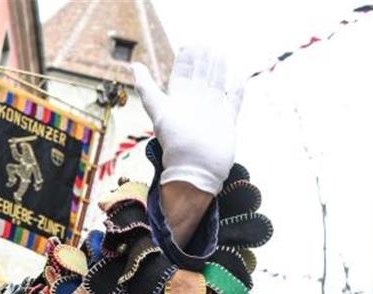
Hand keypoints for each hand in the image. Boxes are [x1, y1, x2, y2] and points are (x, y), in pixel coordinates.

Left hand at [131, 46, 243, 195]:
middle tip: (205, 44)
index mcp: (179, 101)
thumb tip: (133, 65)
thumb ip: (146, 88)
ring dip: (219, 70)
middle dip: (202, 61)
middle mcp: (195, 105)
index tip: (188, 44)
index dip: (185, 60)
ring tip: (220, 54)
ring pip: (216, 85)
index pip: (182, 75)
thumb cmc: (176, 143)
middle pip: (200, 77)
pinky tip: (239, 78)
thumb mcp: (158, 110)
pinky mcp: (227, 122)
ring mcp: (212, 112)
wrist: (196, 169)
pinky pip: (233, 102)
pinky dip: (236, 90)